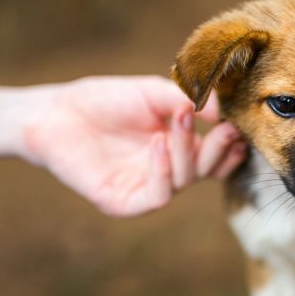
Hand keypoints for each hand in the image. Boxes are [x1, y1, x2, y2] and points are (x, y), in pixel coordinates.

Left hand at [20, 76, 245, 216]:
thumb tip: (222, 110)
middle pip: (206, 171)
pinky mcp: (123, 202)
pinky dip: (163, 171)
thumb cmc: (104, 101)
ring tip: (179, 121)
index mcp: (178, 148)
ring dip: (188, 151)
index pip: (215, 157)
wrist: (56, 112)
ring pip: (184, 182)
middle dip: (218, 150)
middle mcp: (166, 171)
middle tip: (224, 128)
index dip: (230, 147)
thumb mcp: (153, 93)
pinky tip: (158, 144)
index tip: (238, 127)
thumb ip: (186, 99)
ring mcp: (145, 187)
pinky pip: (156, 196)